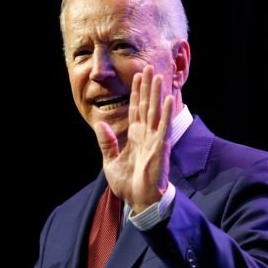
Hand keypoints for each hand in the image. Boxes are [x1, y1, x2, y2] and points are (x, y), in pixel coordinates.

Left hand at [94, 66, 173, 213]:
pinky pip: (163, 127)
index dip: (136, 92)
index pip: (135, 109)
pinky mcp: (160, 147)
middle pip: (146, 105)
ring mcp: (154, 140)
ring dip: (157, 93)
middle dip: (147, 86)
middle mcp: (146, 135)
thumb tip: (99, 124)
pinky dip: (166, 113)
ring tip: (159, 76)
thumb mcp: (110, 161)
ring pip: (155, 111)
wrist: (139, 200)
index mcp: (135, 136)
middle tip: (149, 66)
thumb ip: (107, 142)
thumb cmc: (128, 184)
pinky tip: (168, 98)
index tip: (136, 75)